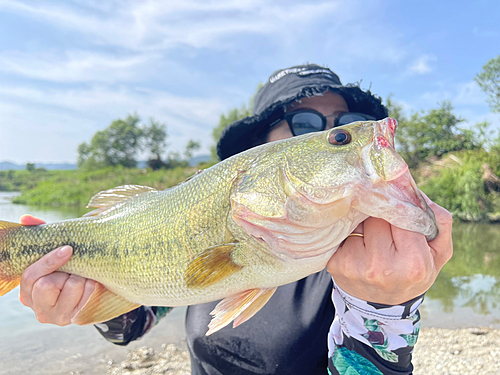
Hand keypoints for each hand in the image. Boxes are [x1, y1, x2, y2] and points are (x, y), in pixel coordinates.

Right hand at [18, 215, 95, 325]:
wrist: (95, 286)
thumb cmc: (69, 267)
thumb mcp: (54, 253)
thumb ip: (41, 235)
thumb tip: (26, 218)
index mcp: (27, 292)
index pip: (30, 276)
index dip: (48, 261)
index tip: (67, 249)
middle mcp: (38, 308)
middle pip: (47, 285)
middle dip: (66, 272)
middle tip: (74, 268)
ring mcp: (57, 317)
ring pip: (71, 288)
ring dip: (81, 277)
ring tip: (83, 276)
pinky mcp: (76, 319)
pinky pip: (87, 296)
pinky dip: (92, 285)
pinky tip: (92, 283)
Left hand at [327, 195, 452, 304]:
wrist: (381, 306)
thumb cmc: (412, 274)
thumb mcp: (438, 254)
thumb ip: (439, 222)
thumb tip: (417, 193)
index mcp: (414, 264)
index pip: (403, 215)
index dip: (401, 208)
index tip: (400, 208)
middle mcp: (382, 267)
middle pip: (378, 216)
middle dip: (382, 215)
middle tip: (386, 226)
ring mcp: (355, 266)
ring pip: (359, 221)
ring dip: (365, 223)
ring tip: (372, 238)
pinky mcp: (336, 264)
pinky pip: (344, 233)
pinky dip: (351, 234)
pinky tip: (358, 245)